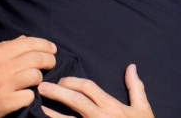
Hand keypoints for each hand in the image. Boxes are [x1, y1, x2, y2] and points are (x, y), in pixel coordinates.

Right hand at [0, 36, 57, 117]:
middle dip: (49, 60)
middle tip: (51, 63)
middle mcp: (3, 67)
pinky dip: (29, 96)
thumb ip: (3, 46)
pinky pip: (29, 96)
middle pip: (37, 58)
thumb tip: (24, 39)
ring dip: (39, 78)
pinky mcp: (7, 103)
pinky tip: (24, 95)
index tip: (52, 49)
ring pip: (36, 76)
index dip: (45, 44)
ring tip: (35, 79)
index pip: (29, 43)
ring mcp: (6, 85)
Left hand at [38, 64, 153, 117]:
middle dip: (58, 91)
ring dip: (52, 112)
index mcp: (112, 106)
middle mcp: (100, 117)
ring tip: (38, 105)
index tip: (62, 79)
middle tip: (42, 86)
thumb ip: (135, 87)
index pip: (88, 88)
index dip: (73, 81)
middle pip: (76, 100)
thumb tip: (131, 67)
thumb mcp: (142, 109)